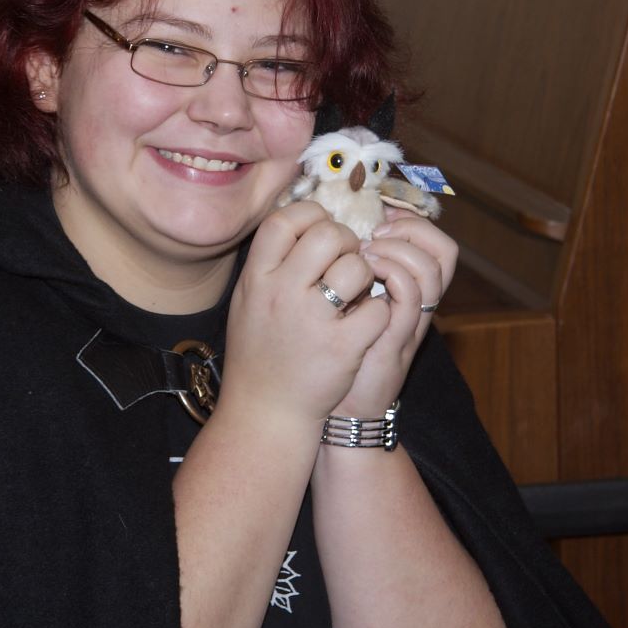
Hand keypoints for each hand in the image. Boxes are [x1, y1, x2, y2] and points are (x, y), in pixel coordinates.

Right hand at [221, 201, 393, 424]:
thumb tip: (302, 224)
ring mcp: (312, 320)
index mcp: (256, 278)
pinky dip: (378, 312)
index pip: (283, 221)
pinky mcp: (343, 347)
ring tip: (358, 293)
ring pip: (357, 268)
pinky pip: (378, 309)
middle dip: (346, 242)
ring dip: (366, 275)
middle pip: (326, 235)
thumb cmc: (259, 354)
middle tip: (347, 260)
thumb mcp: (248, 301)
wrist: (265, 411)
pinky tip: (366, 322)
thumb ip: (270, 264)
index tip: (320, 230)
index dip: (309, 216)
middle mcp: (281, 293)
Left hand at [329, 214, 457, 417]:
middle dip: (409, 228)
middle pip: (443, 249)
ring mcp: (411, 321)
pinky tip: (362, 270)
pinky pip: (411, 295)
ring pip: (431, 268)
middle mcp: (418, 303)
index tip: (379, 211)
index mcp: (407, 291)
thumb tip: (331, 224)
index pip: (433, 241)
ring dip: (397, 249)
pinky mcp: (397, 338)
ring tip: (365, 251)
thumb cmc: (331, 351)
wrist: (336, 407)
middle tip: (374, 231)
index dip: (412, 219)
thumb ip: (347, 270)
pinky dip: (390, 273)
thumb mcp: (343, 303)